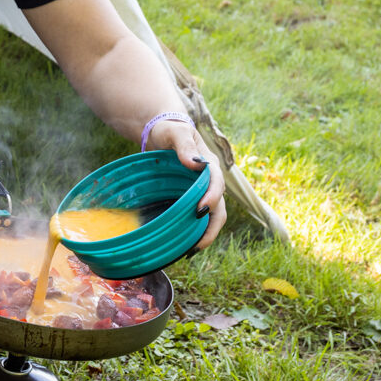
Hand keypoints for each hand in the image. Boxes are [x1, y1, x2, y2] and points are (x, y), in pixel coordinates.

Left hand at [146, 118, 226, 250]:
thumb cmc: (170, 130)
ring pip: (211, 216)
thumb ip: (184, 146)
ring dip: (205, 234)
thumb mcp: (176, 133)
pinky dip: (194, 232)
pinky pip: (198, 218)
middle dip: (212, 227)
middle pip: (219, 208)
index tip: (200, 209)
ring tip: (191, 250)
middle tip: (198, 244)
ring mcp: (202, 191)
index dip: (211, 198)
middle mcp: (210, 181)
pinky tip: (184, 245)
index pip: (217, 184)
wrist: (161, 133)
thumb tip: (194, 163)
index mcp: (210, 164)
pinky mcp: (191, 198)